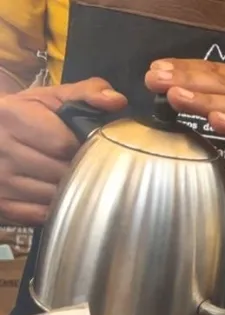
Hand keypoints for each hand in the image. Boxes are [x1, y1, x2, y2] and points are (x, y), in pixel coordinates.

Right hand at [0, 79, 125, 224]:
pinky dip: (57, 208)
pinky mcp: (1, 203)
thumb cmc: (29, 115)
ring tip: (76, 177)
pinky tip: (61, 194)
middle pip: (60, 172)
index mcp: (12, 115)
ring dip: (72, 190)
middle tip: (87, 165)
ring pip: (53, 196)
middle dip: (81, 170)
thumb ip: (87, 94)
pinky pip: (41, 214)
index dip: (85, 148)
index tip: (91, 147)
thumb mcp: (53, 98)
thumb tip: (117, 101)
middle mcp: (0, 147)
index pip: (63, 143)